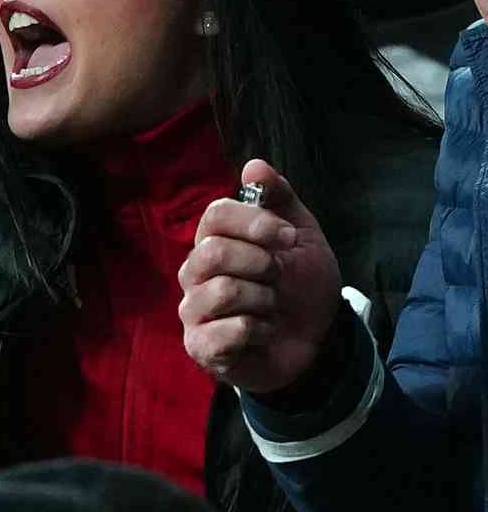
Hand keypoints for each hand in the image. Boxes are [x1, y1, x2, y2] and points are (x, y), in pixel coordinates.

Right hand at [179, 160, 340, 394]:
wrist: (318, 341)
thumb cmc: (302, 285)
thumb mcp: (301, 235)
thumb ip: (278, 198)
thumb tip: (253, 166)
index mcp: (215, 240)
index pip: (215, 215)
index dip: (253, 223)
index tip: (287, 237)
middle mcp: (195, 272)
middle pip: (213, 252)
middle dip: (261, 263)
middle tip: (279, 275)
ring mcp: (194, 310)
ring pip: (221, 291)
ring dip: (264, 300)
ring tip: (272, 307)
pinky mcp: (200, 346)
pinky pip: (224, 331)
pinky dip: (257, 330)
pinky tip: (264, 332)